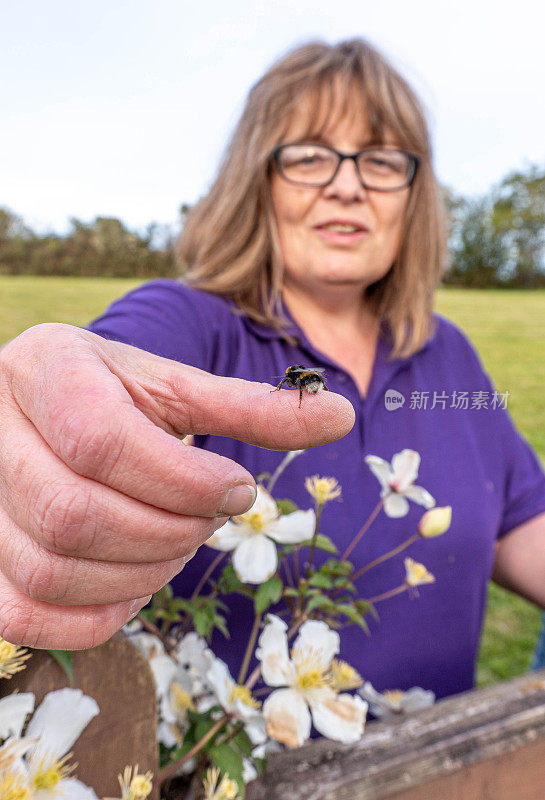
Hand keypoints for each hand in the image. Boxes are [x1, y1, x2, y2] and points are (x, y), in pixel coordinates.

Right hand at [0, 323, 354, 648]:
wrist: (50, 412)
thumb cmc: (120, 396)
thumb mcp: (179, 388)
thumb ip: (253, 405)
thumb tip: (342, 414)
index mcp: (42, 368)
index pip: (103, 440)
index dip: (185, 480)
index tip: (239, 489)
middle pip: (75, 513)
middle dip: (168, 532)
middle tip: (210, 520)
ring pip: (52, 568)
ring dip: (141, 572)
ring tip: (179, 544)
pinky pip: (29, 613)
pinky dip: (99, 613)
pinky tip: (139, 580)